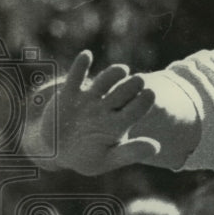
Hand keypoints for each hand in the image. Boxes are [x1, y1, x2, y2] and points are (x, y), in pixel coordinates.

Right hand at [30, 51, 160, 173]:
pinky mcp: (69, 93)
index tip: (151, 93)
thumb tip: (157, 148)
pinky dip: (80, 67)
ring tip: (122, 70)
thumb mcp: (107, 159)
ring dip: (112, 74)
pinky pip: (75, 77)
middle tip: (140, 80)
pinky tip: (87, 55)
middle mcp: (107, 108)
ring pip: (104, 82)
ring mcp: (89, 99)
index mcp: (119, 124)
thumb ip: (131, 153)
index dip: (143, 102)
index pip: (135, 110)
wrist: (55, 150)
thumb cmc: (86, 157)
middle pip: (122, 93)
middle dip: (131, 86)